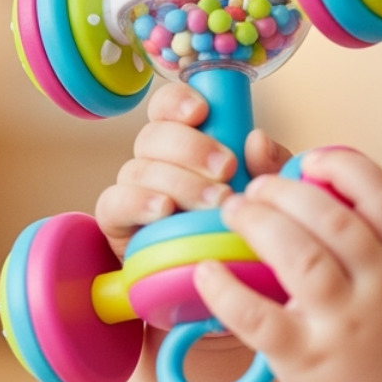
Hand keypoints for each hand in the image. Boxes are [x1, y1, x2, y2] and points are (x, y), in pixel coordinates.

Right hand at [94, 83, 292, 256]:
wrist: (227, 279)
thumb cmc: (245, 226)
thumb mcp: (268, 194)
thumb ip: (269, 166)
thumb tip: (257, 139)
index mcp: (187, 142)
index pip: (168, 107)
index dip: (178, 101)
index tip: (202, 111)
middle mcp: (155, 161)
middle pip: (154, 136)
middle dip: (191, 147)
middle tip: (227, 169)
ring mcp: (134, 190)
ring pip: (139, 168)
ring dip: (179, 182)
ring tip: (214, 202)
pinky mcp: (118, 223)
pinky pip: (112, 203)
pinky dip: (138, 202)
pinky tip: (164, 209)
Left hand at [193, 148, 381, 381]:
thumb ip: (378, 237)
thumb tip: (325, 183)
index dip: (345, 167)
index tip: (312, 160)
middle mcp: (380, 285)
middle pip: (331, 217)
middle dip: (284, 191)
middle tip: (255, 189)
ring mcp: (345, 322)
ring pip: (299, 256)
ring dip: (259, 222)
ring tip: (234, 211)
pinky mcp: (309, 359)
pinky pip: (260, 319)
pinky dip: (227, 291)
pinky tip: (206, 271)